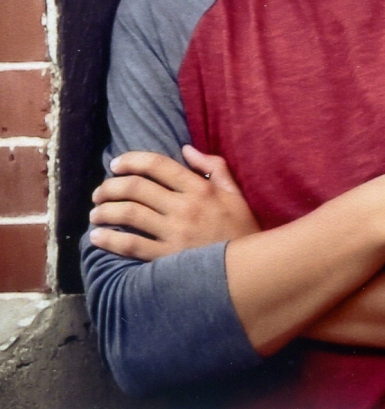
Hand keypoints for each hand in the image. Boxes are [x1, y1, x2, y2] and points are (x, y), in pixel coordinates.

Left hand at [89, 146, 259, 260]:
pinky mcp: (167, 259)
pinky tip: (98, 237)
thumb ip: (214, 166)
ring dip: (105, 211)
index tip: (115, 165)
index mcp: (200, 188)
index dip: (131, 160)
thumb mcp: (234, 193)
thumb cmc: (243, 231)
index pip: (158, 165)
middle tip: (99, 192)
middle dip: (110, 186)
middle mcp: (184, 207)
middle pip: (136, 188)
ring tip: (95, 214)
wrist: (252, 271)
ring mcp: (174, 234)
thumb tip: (186, 149)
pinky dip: (110, 240)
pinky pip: (132, 246)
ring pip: (129, 214)